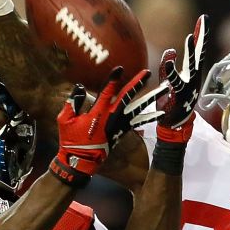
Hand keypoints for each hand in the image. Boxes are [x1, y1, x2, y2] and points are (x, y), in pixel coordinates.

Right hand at [50, 67, 166, 186]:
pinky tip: (161, 113)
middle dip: (137, 83)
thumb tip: (80, 87)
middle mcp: (112, 117)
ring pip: (139, 108)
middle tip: (148, 72)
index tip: (120, 69)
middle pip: (128, 96)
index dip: (113, 79)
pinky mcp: (123, 130)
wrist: (81, 161)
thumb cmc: (71, 139)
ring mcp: (119, 124)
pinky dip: (150, 117)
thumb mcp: (64, 119)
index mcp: (98, 112)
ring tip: (165, 90)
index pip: (107, 92)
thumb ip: (72, 101)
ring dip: (151, 98)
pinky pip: (139, 122)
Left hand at [157, 15, 209, 141]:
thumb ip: (169, 65)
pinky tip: (168, 59)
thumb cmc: (171, 102)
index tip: (204, 18)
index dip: (200, 34)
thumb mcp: (169, 81)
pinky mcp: (180, 95)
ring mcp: (188, 86)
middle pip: (200, 54)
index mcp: (191, 73)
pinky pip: (175, 81)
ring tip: (190, 37)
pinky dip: (170, 70)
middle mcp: (193, 78)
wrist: (173, 125)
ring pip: (191, 66)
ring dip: (191, 51)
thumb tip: (170, 51)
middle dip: (202, 37)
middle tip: (205, 20)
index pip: (198, 50)